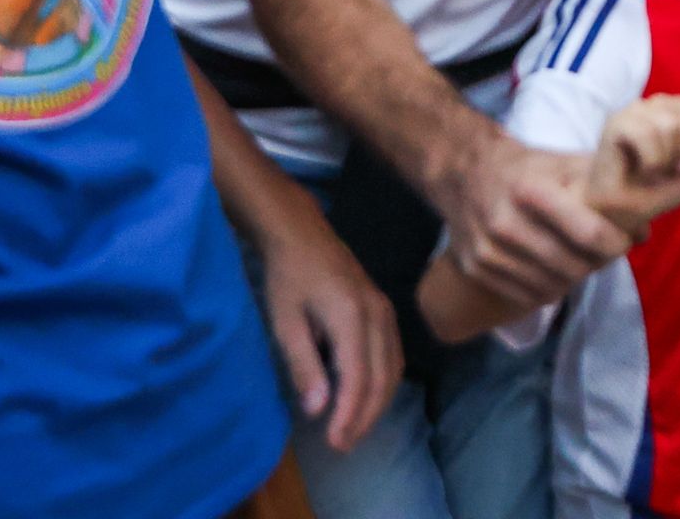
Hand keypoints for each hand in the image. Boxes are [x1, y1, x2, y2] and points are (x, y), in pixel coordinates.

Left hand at [242, 174, 401, 451]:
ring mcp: (386, 310)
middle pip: (382, 376)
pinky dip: (384, 381)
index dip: (350, 413)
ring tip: (355, 429)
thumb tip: (317, 409)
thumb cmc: (288, 277)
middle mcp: (377, 314)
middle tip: (343, 444)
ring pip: (393, 366)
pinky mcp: (385, 309)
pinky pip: (394, 353)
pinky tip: (368, 396)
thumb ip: (303, 365)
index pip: (358, 376)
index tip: (335, 441)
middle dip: (365, 415)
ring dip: (378, 402)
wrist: (302, 234)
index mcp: (351, 316)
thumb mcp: (285, 322)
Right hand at [438, 133, 639, 315]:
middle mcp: (506, 224)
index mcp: (532, 190)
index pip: (588, 233)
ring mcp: (488, 251)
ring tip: (582, 260)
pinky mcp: (477, 270)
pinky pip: (527, 295)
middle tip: (607, 252)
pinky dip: (549, 289)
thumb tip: (644, 229)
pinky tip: (556, 271)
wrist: (463, 172)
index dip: (615, 244)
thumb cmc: (524, 167)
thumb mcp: (563, 164)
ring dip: (575, 279)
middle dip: (598, 263)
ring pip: (552, 285)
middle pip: (572, 265)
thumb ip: (605, 189)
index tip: (625, 241)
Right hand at [586, 95, 679, 238]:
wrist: (618, 214)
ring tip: (651, 170)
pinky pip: (648, 133)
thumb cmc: (657, 191)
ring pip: (672, 124)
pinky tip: (639, 168)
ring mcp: (637, 109)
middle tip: (667, 171)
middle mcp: (660, 104)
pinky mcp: (616, 120)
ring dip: (665, 160)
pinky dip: (649, 160)